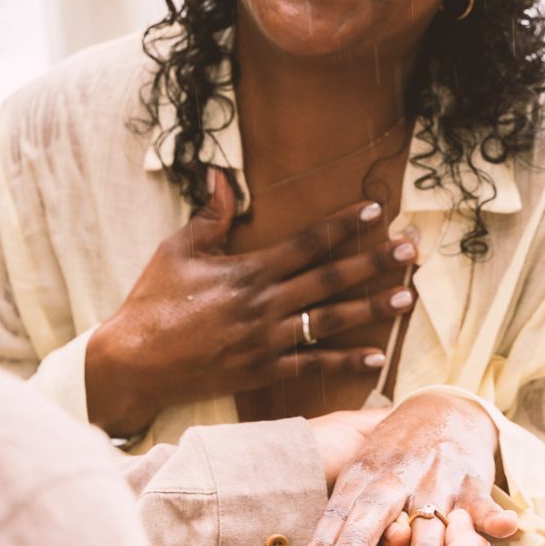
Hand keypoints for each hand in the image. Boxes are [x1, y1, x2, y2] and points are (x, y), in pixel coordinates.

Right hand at [85, 169, 416, 434]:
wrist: (134, 361)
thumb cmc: (152, 302)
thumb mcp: (177, 250)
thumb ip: (211, 216)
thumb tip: (222, 174)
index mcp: (246, 271)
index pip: (307, 242)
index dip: (343, 223)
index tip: (375, 208)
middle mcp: (263, 305)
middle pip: (329, 278)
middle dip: (372, 261)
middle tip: (409, 250)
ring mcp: (265, 341)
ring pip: (328, 320)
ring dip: (370, 308)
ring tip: (405, 297)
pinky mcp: (260, 372)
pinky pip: (312, 365)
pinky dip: (344, 361)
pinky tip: (376, 357)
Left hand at [299, 390, 517, 545]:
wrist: (443, 411)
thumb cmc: (390, 461)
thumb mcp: (359, 484)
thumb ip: (332, 533)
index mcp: (364, 478)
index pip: (338, 510)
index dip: (323, 539)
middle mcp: (396, 477)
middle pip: (374, 509)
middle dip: (359, 536)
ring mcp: (435, 478)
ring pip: (429, 513)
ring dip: (427, 540)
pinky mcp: (471, 482)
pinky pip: (484, 503)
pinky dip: (494, 516)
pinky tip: (506, 528)